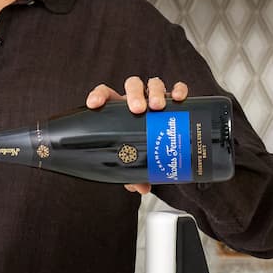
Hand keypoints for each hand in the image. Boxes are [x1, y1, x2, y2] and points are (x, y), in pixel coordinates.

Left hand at [85, 76, 189, 193]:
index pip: (106, 94)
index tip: (94, 105)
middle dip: (135, 95)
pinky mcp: (173, 100)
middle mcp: (137, 101)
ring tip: (158, 107)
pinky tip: (179, 98)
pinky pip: (177, 89)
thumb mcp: (134, 161)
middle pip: (133, 86)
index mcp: (120, 111)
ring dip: (155, 92)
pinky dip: (179, 90)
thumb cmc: (141, 150)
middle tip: (138, 109)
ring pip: (153, 85)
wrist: (162, 148)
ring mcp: (155, 98)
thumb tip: (140, 187)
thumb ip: (133, 173)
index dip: (98, 96)